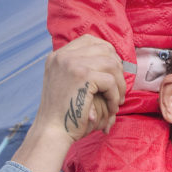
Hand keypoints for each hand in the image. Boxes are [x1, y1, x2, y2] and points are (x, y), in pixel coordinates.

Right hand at [17, 35, 125, 171]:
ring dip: (120, 84)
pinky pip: (111, 81)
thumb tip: (113, 58)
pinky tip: (112, 107)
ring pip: (112, 64)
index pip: (89, 40)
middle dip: (117, 69)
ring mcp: (72, 64)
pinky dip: (116, 96)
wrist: (52, 131)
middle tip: (118, 89)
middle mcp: (63, 56)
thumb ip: (81, 68)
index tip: (113, 71)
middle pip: (105, 49)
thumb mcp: (66, 82)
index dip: (107, 52)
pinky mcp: (83, 76)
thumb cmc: (64, 112)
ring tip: (117, 100)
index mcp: (58, 56)